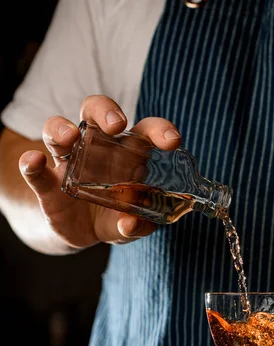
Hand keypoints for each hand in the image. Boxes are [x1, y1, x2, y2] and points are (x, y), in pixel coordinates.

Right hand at [19, 95, 181, 250]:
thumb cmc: (113, 219)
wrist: (80, 234)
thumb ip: (136, 226)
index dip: (158, 130)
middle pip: (97, 112)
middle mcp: (96, 148)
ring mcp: (68, 162)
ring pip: (58, 130)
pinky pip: (35, 168)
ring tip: (70, 137)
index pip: (144, 131)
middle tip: (116, 125)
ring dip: (62, 128)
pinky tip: (34, 161)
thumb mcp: (129, 226)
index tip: (171, 141)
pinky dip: (30, 162)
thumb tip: (130, 223)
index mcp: (127, 154)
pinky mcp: (47, 182)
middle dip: (106, 111)